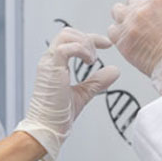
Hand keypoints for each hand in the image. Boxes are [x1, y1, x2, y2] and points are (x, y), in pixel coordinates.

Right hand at [15, 27, 119, 160]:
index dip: (91, 38)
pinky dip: (82, 51)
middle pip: (67, 32)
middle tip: (99, 53)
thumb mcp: (84, 93)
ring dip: (85, 44)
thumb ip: (97, 81)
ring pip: (66, 35)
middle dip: (87, 38)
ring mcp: (49, 63)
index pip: (72, 39)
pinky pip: (66, 48)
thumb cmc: (58, 114)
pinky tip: (89, 62)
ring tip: (92, 60)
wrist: (47, 128)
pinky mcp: (51, 68)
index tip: (107, 44)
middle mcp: (50, 60)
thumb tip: (114, 71)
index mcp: (55, 63)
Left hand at [108, 0, 161, 88]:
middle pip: (131, 1)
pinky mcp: (123, 42)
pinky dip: (118, 34)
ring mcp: (130, 25)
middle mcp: (142, 9)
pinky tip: (126, 39)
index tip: (155, 13)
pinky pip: (112, 31)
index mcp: (160, 0)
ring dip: (123, 18)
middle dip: (137, 9)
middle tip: (142, 20)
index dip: (154, 6)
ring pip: (117, 12)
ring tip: (130, 28)